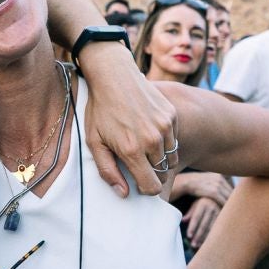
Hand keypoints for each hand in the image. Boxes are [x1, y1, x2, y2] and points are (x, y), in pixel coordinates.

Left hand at [76, 48, 177, 197]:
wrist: (114, 75)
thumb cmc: (100, 110)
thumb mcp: (94, 142)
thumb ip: (108, 170)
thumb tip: (123, 193)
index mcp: (132, 150)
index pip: (152, 186)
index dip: (145, 189)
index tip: (137, 182)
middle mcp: (152, 140)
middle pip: (163, 174)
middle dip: (152, 173)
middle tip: (138, 163)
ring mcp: (164, 126)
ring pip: (170, 157)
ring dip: (159, 158)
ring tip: (143, 147)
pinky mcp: (171, 115)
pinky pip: (174, 139)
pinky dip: (165, 141)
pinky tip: (149, 130)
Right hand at [182, 171, 233, 205]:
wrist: (187, 182)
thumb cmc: (196, 184)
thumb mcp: (208, 179)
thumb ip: (216, 183)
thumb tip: (223, 189)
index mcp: (219, 175)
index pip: (229, 187)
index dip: (233, 196)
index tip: (235, 202)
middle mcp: (219, 179)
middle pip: (231, 191)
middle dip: (233, 200)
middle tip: (236, 207)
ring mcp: (217, 185)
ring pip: (228, 197)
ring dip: (230, 204)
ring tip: (233, 210)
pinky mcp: (213, 192)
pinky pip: (222, 200)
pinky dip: (225, 206)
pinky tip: (226, 211)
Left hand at [184, 197, 220, 249]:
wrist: (219, 198)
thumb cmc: (203, 202)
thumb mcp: (195, 204)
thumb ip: (190, 213)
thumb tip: (183, 220)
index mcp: (203, 204)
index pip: (196, 217)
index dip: (192, 227)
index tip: (188, 236)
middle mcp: (212, 208)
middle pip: (204, 225)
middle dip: (198, 235)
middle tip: (193, 244)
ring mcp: (219, 213)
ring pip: (211, 228)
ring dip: (205, 238)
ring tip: (198, 246)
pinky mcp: (224, 218)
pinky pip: (217, 229)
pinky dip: (212, 237)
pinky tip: (207, 243)